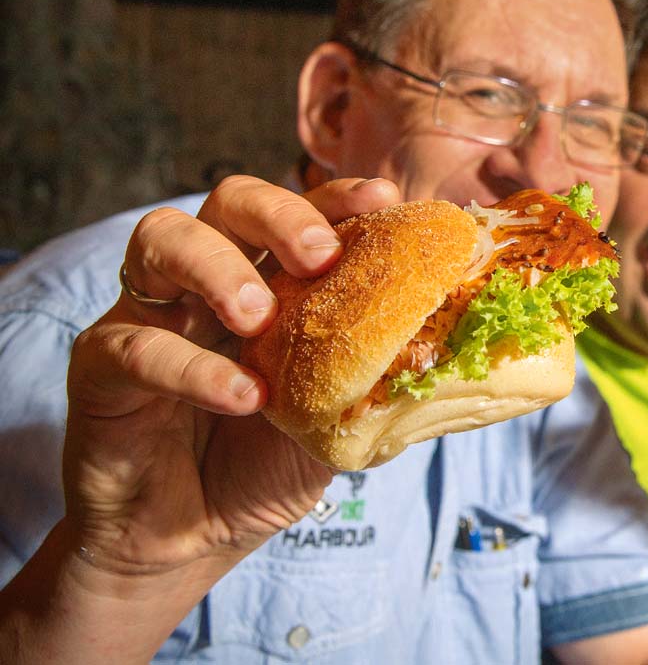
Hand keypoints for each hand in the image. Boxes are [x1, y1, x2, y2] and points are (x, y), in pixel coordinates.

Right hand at [15, 176, 400, 657]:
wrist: (192, 539)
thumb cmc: (264, 465)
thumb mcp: (336, 419)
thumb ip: (377, 381)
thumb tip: (455, 360)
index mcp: (269, 280)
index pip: (301, 214)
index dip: (338, 198)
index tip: (382, 199)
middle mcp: (208, 281)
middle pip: (228, 200)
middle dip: (277, 212)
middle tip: (319, 256)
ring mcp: (151, 314)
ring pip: (162, 239)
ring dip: (219, 268)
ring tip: (261, 318)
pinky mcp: (102, 366)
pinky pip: (135, 346)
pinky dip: (193, 367)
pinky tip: (241, 397)